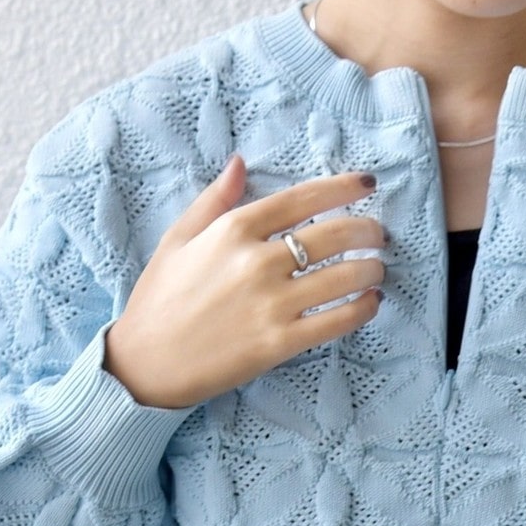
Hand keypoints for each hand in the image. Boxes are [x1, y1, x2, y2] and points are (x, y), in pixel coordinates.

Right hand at [103, 155, 385, 407]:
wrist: (146, 363)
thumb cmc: (160, 299)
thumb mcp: (178, 239)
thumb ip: (214, 200)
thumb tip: (241, 162)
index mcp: (233, 231)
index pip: (302, 199)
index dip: (342, 188)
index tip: (367, 184)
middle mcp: (257, 262)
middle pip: (332, 235)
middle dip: (367, 230)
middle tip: (379, 234)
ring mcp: (271, 304)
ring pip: (343, 277)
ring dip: (371, 269)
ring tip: (376, 268)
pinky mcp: (280, 343)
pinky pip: (337, 321)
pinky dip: (362, 309)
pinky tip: (371, 302)